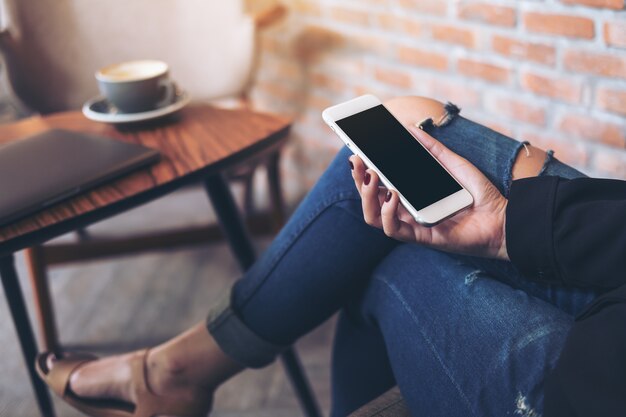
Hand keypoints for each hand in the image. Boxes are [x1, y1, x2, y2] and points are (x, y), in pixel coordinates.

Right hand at [351, 126, 508, 259]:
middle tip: (357, 160)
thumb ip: (431, 148)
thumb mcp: (452, 163)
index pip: (377, 182)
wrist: (502, 218)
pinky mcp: (421, 236)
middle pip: (369, 198)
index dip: (362, 169)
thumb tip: (409, 128)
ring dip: (366, 196)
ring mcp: (411, 224)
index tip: (356, 150)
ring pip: (373, 216)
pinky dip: (387, 211)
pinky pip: (393, 229)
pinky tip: (392, 194)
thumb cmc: (479, 194)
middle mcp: (405, 209)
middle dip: (357, 179)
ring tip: (371, 176)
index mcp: (409, 193)